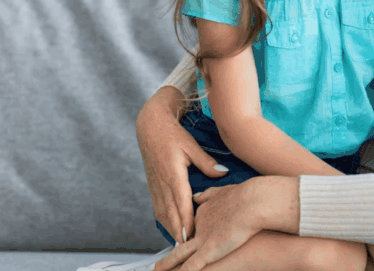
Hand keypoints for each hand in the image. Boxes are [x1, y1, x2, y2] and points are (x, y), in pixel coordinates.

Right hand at [137, 87, 227, 243]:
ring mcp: (155, 184)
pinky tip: (169, 225)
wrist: (150, 125)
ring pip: (162, 212)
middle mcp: (162, 183)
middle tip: (186, 247)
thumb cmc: (173, 134)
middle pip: (170, 213)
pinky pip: (157, 205)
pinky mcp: (152, 183)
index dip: (185, 222)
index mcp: (173, 175)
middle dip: (178, 231)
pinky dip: (164, 218)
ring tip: (179, 242)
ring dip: (170, 227)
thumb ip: (207, 162)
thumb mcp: (192, 146)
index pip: (180, 204)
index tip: (190, 236)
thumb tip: (223, 173)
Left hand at [153, 181, 269, 270]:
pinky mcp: (209, 251)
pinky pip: (191, 267)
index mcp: (202, 212)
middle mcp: (198, 226)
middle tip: (156, 266)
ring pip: (179, 255)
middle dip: (167, 256)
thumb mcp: (223, 191)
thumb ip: (209, 195)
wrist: (253, 202)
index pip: (190, 227)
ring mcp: (202, 239)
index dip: (185, 237)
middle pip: (179, 242)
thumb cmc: (245, 196)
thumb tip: (197, 196)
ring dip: (166, 265)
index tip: (181, 243)